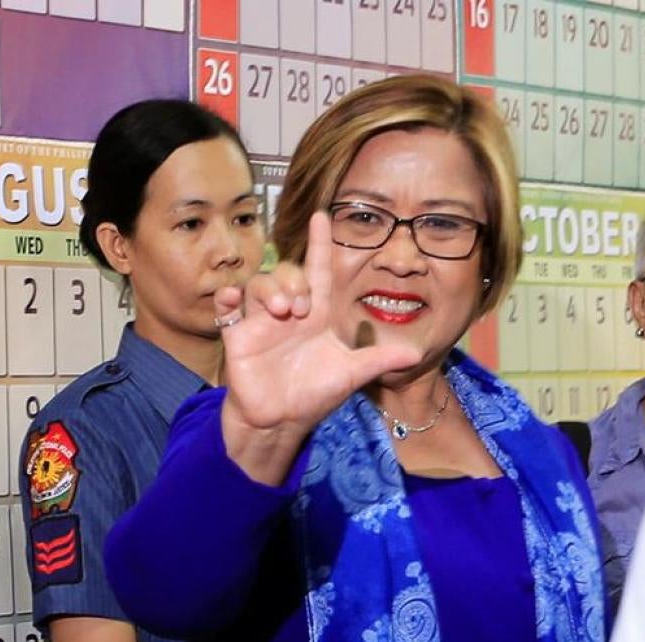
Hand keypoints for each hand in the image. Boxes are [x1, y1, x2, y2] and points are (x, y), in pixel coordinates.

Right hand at [215, 212, 421, 458]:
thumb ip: (379, 359)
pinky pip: (227, 307)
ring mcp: (260, 323)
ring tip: (282, 313)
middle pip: (287, 274)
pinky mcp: (238, 337)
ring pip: (259, 284)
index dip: (320, 244)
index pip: (319, 271)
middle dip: (294, 282)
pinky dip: (226, 298)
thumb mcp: (350, 375)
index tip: (322, 216)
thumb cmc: (313, 394)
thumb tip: (418, 354)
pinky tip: (231, 298)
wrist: (281, 421)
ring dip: (270, 290)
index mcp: (316, 316)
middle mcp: (288, 313)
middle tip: (301, 309)